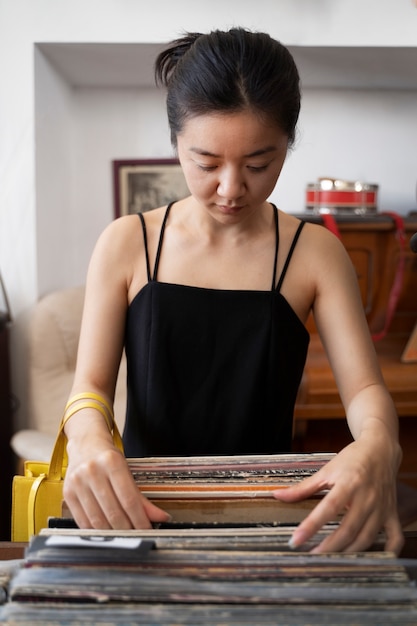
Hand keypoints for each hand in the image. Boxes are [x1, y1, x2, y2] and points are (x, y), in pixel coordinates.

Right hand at [63, 438, 169, 529]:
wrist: (85, 444)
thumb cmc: (107, 458)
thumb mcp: (127, 470)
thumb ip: (141, 497)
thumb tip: (158, 517)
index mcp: (112, 462)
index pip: (129, 499)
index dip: (140, 519)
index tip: (147, 529)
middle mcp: (93, 471)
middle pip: (113, 511)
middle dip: (128, 528)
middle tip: (137, 535)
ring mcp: (78, 483)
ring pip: (98, 519)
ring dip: (113, 533)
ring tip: (123, 535)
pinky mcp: (67, 493)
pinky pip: (83, 521)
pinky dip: (96, 531)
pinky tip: (106, 532)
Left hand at [272, 441, 403, 553]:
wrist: (381, 449)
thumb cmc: (352, 459)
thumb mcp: (327, 470)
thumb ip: (303, 487)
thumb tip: (278, 495)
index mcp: (349, 483)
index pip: (328, 509)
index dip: (311, 526)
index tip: (296, 540)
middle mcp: (367, 497)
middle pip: (348, 529)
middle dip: (328, 546)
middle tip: (310, 556)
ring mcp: (382, 507)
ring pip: (366, 538)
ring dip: (348, 552)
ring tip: (330, 559)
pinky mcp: (392, 513)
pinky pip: (394, 538)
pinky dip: (386, 552)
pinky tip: (371, 561)